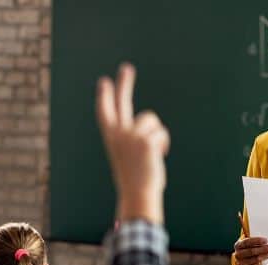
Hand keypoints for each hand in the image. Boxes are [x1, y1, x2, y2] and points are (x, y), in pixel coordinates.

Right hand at [96, 63, 169, 223]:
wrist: (138, 193)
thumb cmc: (136, 178)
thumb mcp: (129, 154)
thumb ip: (134, 137)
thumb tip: (150, 125)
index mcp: (111, 138)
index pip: (105, 112)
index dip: (105, 96)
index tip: (104, 81)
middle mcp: (118, 133)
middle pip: (121, 102)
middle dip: (123, 83)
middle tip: (126, 68)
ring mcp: (131, 135)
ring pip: (151, 119)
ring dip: (157, 134)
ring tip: (152, 153)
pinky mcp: (146, 139)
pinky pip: (161, 132)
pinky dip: (164, 144)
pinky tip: (158, 156)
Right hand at [233, 236, 267, 264]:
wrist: (243, 261)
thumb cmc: (249, 249)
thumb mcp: (250, 244)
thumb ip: (256, 241)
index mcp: (238, 245)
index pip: (246, 242)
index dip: (256, 241)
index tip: (266, 240)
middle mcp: (237, 255)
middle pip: (252, 251)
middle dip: (264, 249)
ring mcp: (240, 264)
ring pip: (255, 260)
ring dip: (266, 256)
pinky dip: (263, 263)